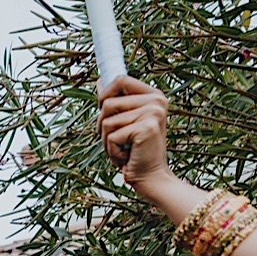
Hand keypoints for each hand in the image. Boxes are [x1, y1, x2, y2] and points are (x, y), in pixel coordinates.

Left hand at [98, 75, 175, 197]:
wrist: (151, 177)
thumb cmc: (135, 151)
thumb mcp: (125, 122)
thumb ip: (116, 101)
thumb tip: (100, 81)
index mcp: (153, 95)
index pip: (120, 79)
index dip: (104, 93)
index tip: (102, 108)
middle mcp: (157, 101)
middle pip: (107, 102)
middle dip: (102, 126)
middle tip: (116, 140)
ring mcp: (153, 112)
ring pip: (106, 121)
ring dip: (106, 141)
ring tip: (122, 149)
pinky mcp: (147, 128)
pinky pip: (112, 136)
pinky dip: (112, 151)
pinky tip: (126, 157)